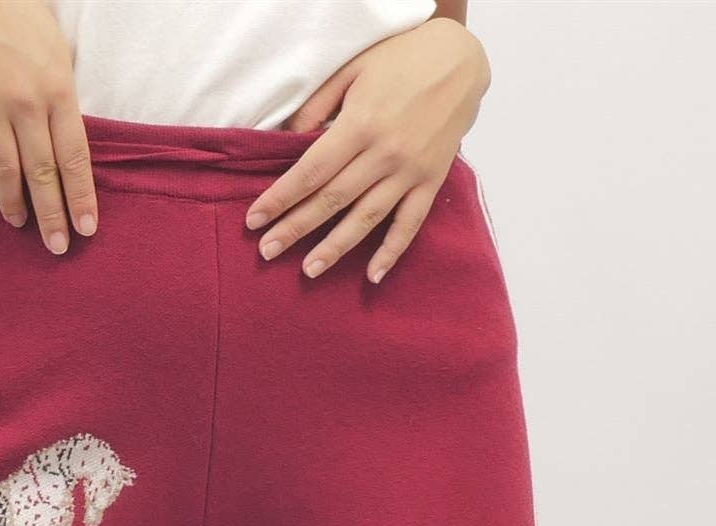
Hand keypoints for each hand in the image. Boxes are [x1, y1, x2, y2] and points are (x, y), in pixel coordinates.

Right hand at [0, 0, 95, 253]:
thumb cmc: (20, 18)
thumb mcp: (57, 55)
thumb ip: (62, 103)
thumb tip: (67, 152)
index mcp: (57, 90)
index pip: (73, 158)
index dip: (80, 198)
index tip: (86, 229)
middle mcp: (25, 103)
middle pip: (41, 174)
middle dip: (51, 216)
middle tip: (58, 246)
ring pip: (5, 171)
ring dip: (15, 205)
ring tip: (22, 225)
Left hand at [244, 16, 489, 283]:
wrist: (460, 61)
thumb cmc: (401, 59)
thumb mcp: (352, 68)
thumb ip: (318, 104)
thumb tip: (287, 139)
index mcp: (360, 124)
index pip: (311, 171)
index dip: (280, 198)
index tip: (255, 220)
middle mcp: (384, 153)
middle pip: (331, 200)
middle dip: (296, 228)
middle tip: (267, 251)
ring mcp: (410, 171)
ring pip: (366, 219)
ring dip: (335, 248)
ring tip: (309, 271)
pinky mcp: (431, 181)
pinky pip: (409, 224)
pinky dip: (391, 252)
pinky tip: (372, 276)